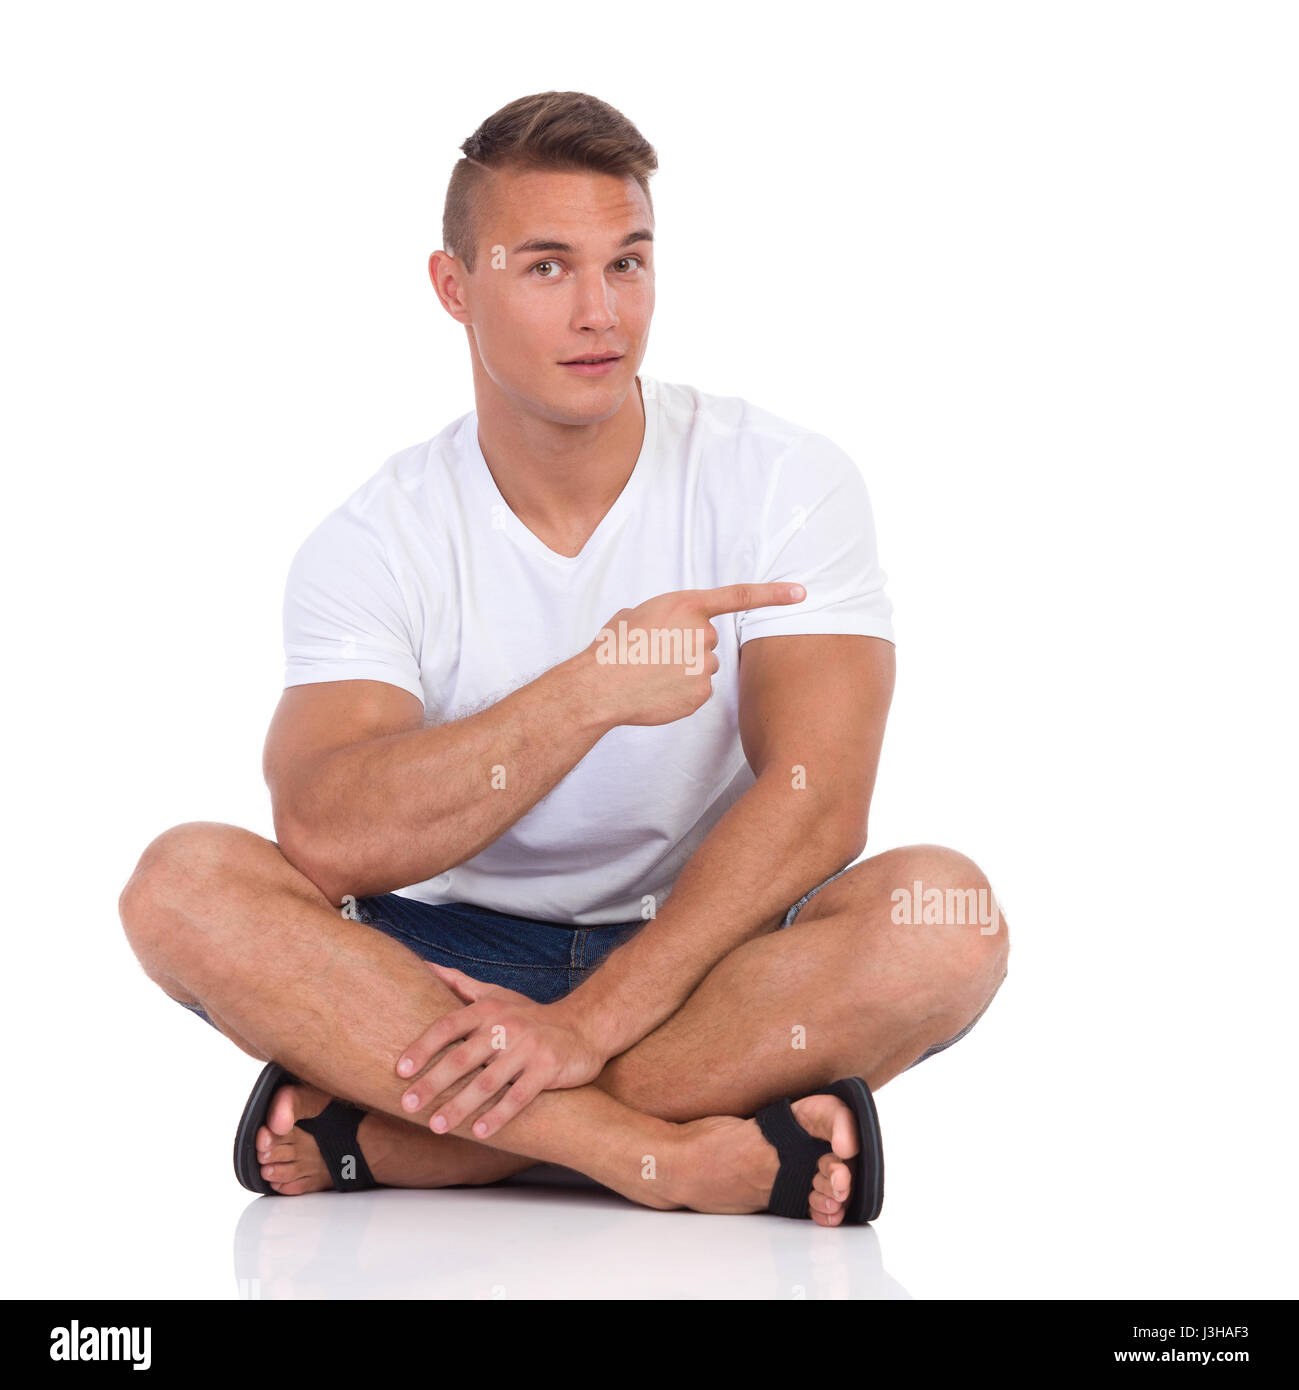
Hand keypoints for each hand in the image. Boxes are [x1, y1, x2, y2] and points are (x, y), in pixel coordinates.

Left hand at [394, 963, 606, 1138]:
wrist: (584, 1026)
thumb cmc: (531, 1016)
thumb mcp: (497, 995)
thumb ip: (460, 984)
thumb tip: (426, 966)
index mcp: (488, 1009)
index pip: (448, 1026)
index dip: (422, 1047)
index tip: (400, 1071)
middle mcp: (506, 1027)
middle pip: (463, 1057)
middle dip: (433, 1083)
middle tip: (408, 1105)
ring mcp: (528, 1048)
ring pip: (488, 1082)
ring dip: (460, 1106)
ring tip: (437, 1126)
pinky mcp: (548, 1069)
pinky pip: (519, 1096)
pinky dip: (498, 1115)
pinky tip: (479, 1132)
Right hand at [579, 581, 804, 727]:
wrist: (602, 685)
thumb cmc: (613, 647)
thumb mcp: (636, 614)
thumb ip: (663, 616)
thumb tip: (663, 628)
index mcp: (686, 606)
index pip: (740, 596)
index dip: (774, 594)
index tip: (801, 593)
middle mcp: (702, 633)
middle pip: (708, 640)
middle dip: (687, 646)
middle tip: (655, 654)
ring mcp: (704, 664)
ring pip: (703, 666)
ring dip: (683, 669)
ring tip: (653, 673)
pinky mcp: (702, 692)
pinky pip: (698, 690)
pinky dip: (681, 692)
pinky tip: (659, 691)